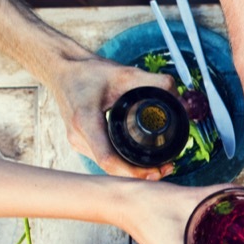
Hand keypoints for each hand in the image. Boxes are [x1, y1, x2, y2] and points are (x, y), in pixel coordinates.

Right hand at [45, 52, 177, 179]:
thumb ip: (156, 83)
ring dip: (132, 172)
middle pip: (111, 168)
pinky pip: (104, 159)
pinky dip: (123, 164)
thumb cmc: (87, 71)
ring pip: (108, 167)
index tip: (157, 170)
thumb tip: (182, 102)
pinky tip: (140, 161)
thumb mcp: (125, 73)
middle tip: (166, 168)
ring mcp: (77, 142)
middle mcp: (78, 136)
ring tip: (158, 167)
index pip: (108, 159)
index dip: (134, 172)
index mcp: (86, 120)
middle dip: (139, 174)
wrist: (61, 69)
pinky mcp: (81, 142)